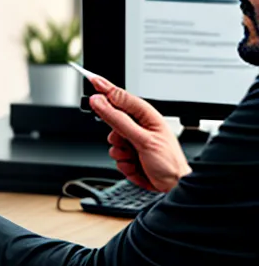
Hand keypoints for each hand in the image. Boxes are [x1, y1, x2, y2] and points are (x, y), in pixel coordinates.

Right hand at [88, 77, 190, 191]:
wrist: (176, 188)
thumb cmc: (170, 162)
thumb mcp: (142, 139)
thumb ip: (118, 119)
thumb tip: (99, 101)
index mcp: (145, 115)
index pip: (119, 96)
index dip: (104, 87)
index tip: (90, 78)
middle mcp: (139, 125)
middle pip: (111, 120)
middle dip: (115, 134)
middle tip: (125, 141)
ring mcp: (133, 140)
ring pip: (111, 140)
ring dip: (120, 152)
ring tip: (136, 157)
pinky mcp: (130, 154)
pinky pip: (115, 155)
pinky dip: (123, 162)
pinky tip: (137, 165)